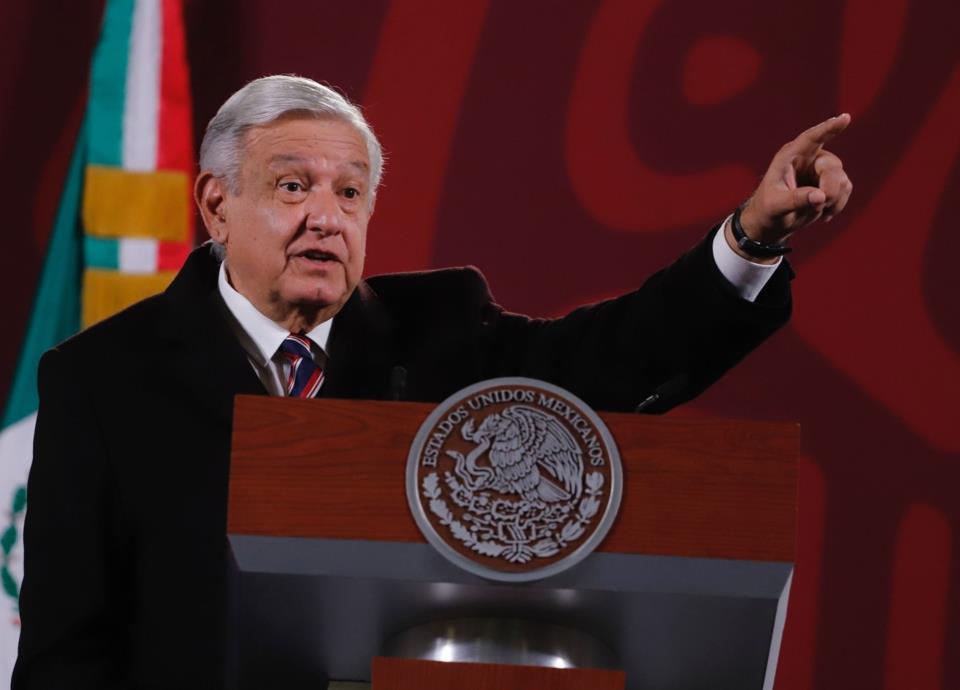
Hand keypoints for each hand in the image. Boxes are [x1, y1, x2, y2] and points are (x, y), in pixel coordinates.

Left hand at [739, 114, 853, 245]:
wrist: (773, 221)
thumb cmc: (768, 210)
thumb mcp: (776, 206)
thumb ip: (796, 200)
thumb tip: (821, 196)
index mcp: (789, 156)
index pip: (810, 138)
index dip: (828, 128)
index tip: (845, 118)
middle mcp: (808, 158)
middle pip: (832, 166)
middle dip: (830, 188)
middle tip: (820, 205)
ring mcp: (822, 169)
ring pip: (842, 179)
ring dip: (833, 200)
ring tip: (814, 211)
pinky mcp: (832, 181)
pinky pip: (846, 189)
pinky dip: (837, 205)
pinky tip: (823, 215)